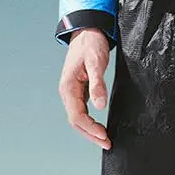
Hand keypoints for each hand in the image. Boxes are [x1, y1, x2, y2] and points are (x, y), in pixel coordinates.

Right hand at [59, 28, 112, 148]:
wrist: (87, 30)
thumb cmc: (91, 44)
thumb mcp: (96, 62)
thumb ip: (97, 84)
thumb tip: (100, 106)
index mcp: (68, 87)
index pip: (77, 116)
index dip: (90, 129)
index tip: (105, 137)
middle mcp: (67, 92)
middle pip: (76, 121)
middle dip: (91, 135)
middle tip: (107, 144)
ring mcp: (72, 92)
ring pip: (78, 118)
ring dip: (90, 131)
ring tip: (104, 140)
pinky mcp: (79, 90)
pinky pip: (82, 111)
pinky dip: (90, 122)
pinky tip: (100, 127)